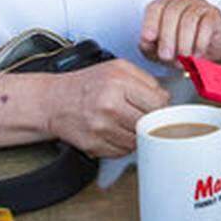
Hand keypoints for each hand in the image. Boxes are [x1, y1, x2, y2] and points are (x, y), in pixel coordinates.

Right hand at [44, 59, 169, 156]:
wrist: (54, 101)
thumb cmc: (87, 84)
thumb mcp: (117, 68)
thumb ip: (145, 80)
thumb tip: (166, 98)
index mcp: (118, 83)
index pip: (158, 102)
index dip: (162, 106)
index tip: (159, 108)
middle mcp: (109, 105)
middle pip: (149, 122)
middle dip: (151, 120)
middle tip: (145, 116)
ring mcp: (101, 127)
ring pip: (138, 139)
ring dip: (137, 134)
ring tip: (128, 123)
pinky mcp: (94, 145)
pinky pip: (123, 151)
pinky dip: (124, 144)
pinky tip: (116, 131)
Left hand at [138, 0, 220, 63]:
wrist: (210, 47)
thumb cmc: (183, 45)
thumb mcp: (161, 49)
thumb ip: (149, 46)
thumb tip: (145, 43)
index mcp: (166, 4)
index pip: (156, 7)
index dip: (150, 23)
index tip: (148, 38)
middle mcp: (182, 1)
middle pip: (172, 13)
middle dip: (167, 38)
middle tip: (166, 56)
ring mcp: (199, 5)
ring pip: (189, 20)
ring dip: (184, 43)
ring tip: (183, 57)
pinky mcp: (214, 14)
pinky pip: (206, 25)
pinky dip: (199, 43)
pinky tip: (196, 54)